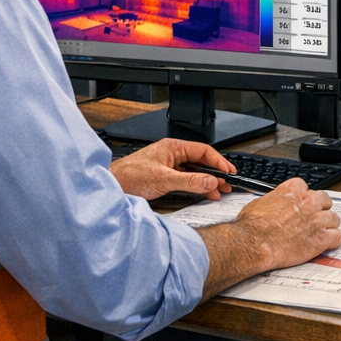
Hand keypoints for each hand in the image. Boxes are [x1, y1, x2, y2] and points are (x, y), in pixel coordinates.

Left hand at [109, 139, 233, 200]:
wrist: (112, 186)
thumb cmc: (130, 176)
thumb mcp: (164, 179)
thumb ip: (190, 180)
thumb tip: (210, 180)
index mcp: (173, 147)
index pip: (203, 151)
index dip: (218, 161)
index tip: (228, 172)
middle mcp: (172, 155)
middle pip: (200, 161)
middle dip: (215, 173)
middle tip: (227, 184)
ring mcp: (169, 166)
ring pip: (195, 172)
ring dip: (207, 182)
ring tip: (219, 191)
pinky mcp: (165, 177)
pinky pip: (187, 180)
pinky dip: (197, 186)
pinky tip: (204, 193)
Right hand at [232, 178, 340, 271]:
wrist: (255, 244)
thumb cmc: (252, 226)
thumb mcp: (259, 203)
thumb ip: (274, 200)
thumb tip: (272, 204)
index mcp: (292, 191)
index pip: (305, 186)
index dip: (303, 195)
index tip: (300, 202)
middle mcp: (307, 203)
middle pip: (325, 199)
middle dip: (321, 207)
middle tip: (314, 216)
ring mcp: (316, 221)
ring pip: (334, 218)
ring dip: (329, 224)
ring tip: (323, 231)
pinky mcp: (321, 239)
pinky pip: (338, 237)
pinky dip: (334, 240)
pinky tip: (328, 243)